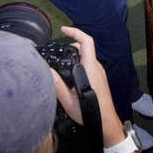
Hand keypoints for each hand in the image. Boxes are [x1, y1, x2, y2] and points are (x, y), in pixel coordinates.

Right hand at [51, 26, 123, 144]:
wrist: (106, 122)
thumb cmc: (90, 112)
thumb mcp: (68, 100)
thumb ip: (57, 85)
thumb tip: (46, 70)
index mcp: (90, 68)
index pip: (86, 42)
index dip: (75, 32)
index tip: (64, 30)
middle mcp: (97, 67)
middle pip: (85, 48)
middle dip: (71, 45)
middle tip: (58, 51)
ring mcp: (100, 72)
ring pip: (86, 57)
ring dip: (74, 55)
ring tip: (61, 62)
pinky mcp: (100, 78)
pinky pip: (89, 64)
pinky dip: (79, 63)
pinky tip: (69, 73)